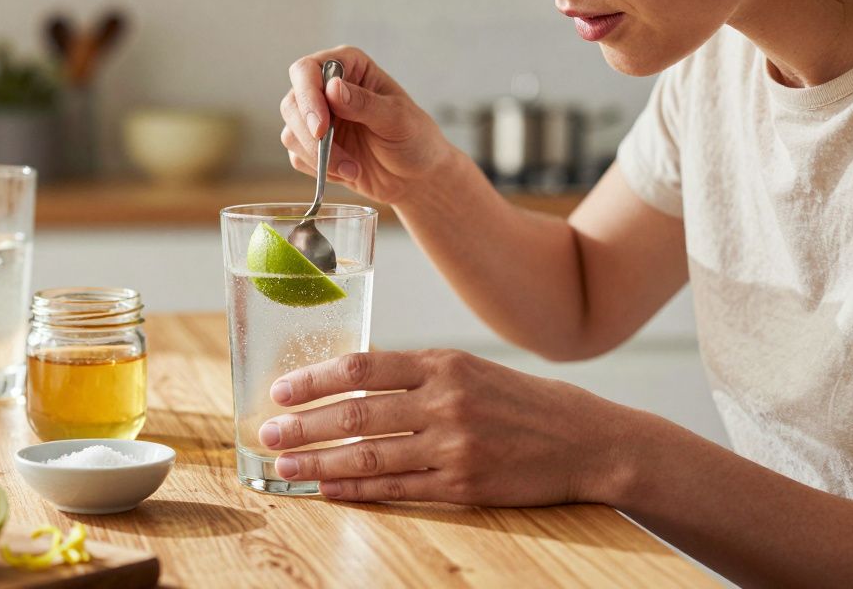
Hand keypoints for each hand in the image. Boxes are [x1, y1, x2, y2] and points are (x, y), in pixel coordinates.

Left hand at [257, 349, 633, 505]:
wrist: (584, 440)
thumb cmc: (520, 402)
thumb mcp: (469, 369)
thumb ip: (415, 374)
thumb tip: (351, 380)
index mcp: (442, 363)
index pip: (363, 366)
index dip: (315, 379)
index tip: (281, 389)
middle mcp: (445, 400)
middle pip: (356, 412)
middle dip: (304, 424)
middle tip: (268, 433)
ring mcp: (454, 444)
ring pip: (370, 454)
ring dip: (320, 461)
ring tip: (285, 466)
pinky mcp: (463, 484)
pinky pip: (397, 488)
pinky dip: (356, 490)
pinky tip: (328, 489)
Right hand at [280, 46, 457, 205]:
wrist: (416, 176)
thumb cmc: (415, 139)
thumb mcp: (397, 119)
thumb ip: (364, 103)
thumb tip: (332, 88)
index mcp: (349, 67)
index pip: (308, 70)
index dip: (308, 97)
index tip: (322, 128)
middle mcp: (327, 89)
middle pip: (292, 103)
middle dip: (309, 135)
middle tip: (334, 158)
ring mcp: (318, 118)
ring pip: (291, 133)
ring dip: (318, 157)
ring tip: (353, 169)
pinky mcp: (313, 147)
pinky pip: (298, 157)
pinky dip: (320, 170)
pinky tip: (348, 172)